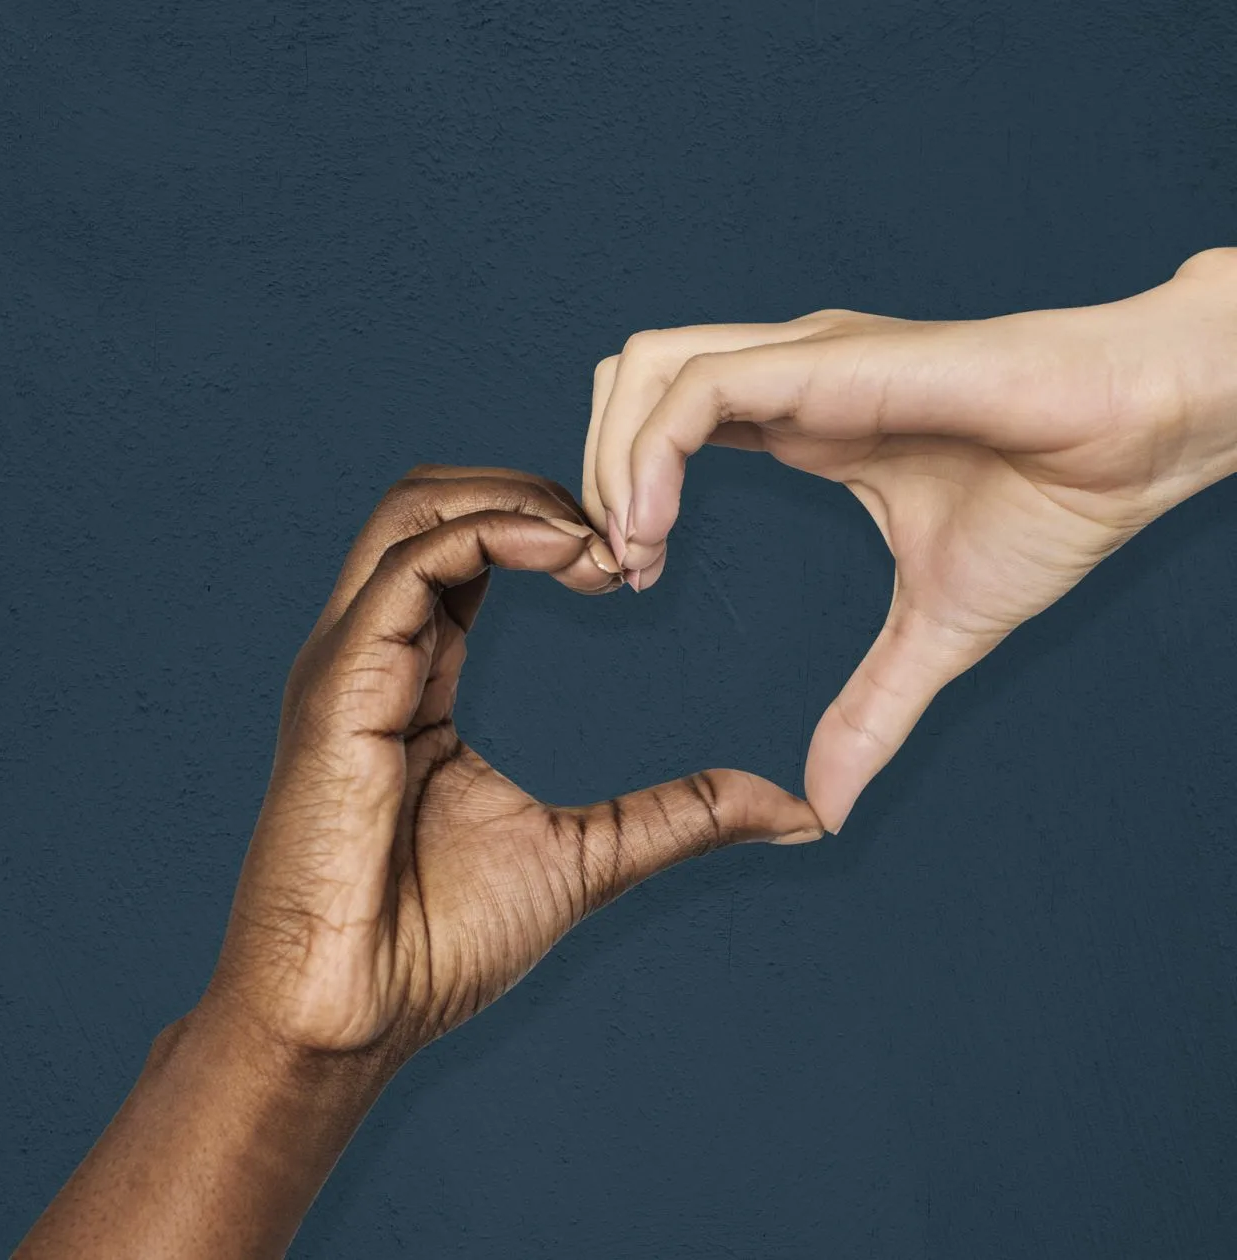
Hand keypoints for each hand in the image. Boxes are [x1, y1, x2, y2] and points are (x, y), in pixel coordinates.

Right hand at [18, 466, 821, 1259]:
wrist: (351, 1011)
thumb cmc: (435, 944)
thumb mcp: (587, 858)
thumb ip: (678, 816)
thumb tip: (796, 810)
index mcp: (413, 675)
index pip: (467, 548)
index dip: (552, 528)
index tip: (635, 566)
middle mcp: (372, 650)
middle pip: (434, 501)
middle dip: (535, 488)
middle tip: (628, 536)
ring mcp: (349, 658)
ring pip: (415, 507)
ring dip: (517, 496)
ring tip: (601, 541)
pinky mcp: (338, 680)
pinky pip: (412, 562)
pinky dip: (494, 532)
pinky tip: (569, 554)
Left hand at [583, 247, 1236, 831]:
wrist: (1147, 437)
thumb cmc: (1059, 502)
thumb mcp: (937, 628)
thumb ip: (872, 709)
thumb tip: (826, 806)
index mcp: (798, 418)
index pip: (660, 423)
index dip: (621, 495)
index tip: (630, 582)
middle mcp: (787, 374)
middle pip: (629, 380)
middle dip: (590, 469)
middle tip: (611, 570)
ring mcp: (806, 357)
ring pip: (646, 364)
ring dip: (610, 458)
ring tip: (631, 554)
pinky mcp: (835, 358)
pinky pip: (701, 386)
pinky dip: (652, 452)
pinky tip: (657, 531)